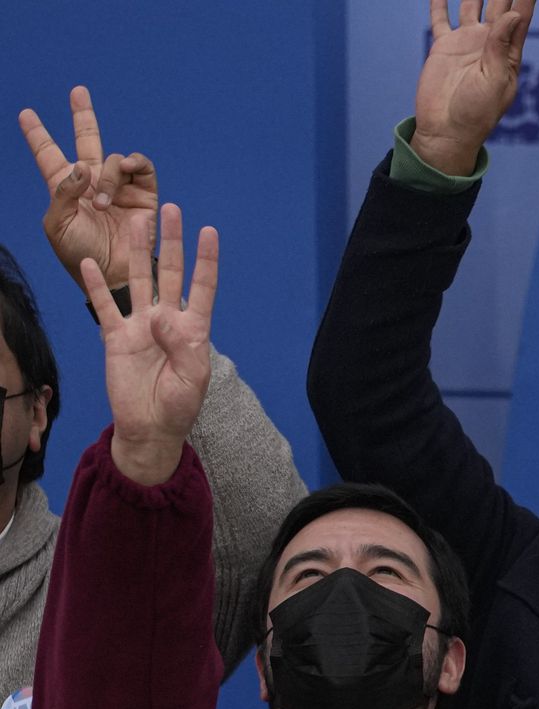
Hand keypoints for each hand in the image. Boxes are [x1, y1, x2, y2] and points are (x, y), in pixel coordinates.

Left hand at [18, 87, 158, 290]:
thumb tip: (82, 166)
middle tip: (78, 91)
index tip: (25, 114)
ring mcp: (120, 187)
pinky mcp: (146, 196)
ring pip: (116, 158)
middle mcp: (93, 182)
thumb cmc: (80, 255)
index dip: (37, 134)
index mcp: (65, 188)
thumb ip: (62, 191)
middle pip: (87, 140)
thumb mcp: (56, 225)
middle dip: (83, 116)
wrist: (115, 276)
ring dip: (110, 175)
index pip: (48, 155)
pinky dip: (135, 166)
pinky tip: (128, 174)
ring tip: (105, 202)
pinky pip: (143, 168)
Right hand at [84, 205, 216, 485]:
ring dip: (137, 253)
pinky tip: (89, 262)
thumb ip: (184, 346)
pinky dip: (95, 285)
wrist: (150, 428)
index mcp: (194, 330)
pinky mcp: (115, 338)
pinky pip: (103, 306)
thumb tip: (163, 316)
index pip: (202, 288)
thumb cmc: (179, 406)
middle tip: (171, 210)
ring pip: (137, 281)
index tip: (208, 232)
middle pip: (168, 273)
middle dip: (171, 243)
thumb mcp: (192, 379)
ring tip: (137, 222)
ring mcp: (140, 326)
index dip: (205, 261)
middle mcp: (167, 321)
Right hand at [412, 0, 536, 174]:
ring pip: (471, 5)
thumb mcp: (493, 82)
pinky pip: (441, 19)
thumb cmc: (476, 114)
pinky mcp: (444, 47)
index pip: (519, 17)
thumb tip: (512, 15)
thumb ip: (499, 47)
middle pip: (499, 5)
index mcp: (507, 54)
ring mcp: (466, 43)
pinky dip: (440, 3)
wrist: (446, 131)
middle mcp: (488, 44)